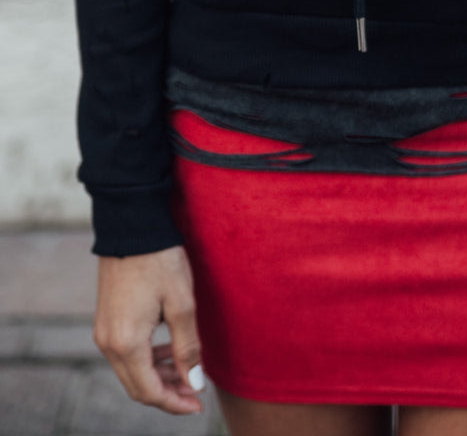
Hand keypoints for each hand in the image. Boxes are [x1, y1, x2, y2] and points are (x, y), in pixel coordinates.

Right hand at [93, 244, 204, 413]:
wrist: (132, 225)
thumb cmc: (160, 261)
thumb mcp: (181, 303)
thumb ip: (188, 348)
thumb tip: (195, 383)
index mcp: (126, 343)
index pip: (149, 392)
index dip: (175, 403)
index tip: (199, 404)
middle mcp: (108, 343)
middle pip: (137, 386)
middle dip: (167, 393)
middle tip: (196, 390)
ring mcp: (103, 331)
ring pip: (130, 371)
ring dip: (158, 376)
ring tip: (187, 370)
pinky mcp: (105, 319)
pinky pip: (125, 353)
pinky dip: (147, 359)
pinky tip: (168, 349)